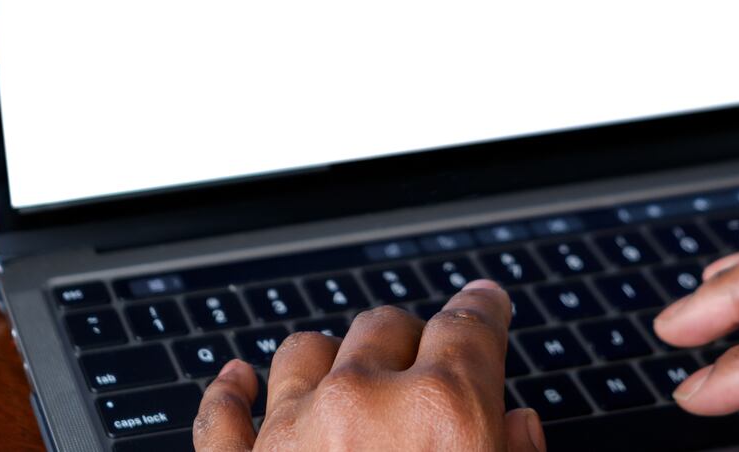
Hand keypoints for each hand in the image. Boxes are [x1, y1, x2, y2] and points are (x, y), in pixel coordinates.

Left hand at [193, 279, 545, 450]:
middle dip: (410, 343)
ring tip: (345, 378)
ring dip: (329, 361)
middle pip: (387, 327)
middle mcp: (363, 407)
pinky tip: (238, 383)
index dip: (483, 308)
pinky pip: (221, 417)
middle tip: (424, 370)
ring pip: (304, 353)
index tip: (484, 303)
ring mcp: (290, 437)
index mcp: (445, 414)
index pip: (471, 324)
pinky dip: (231, 395)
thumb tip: (517, 428)